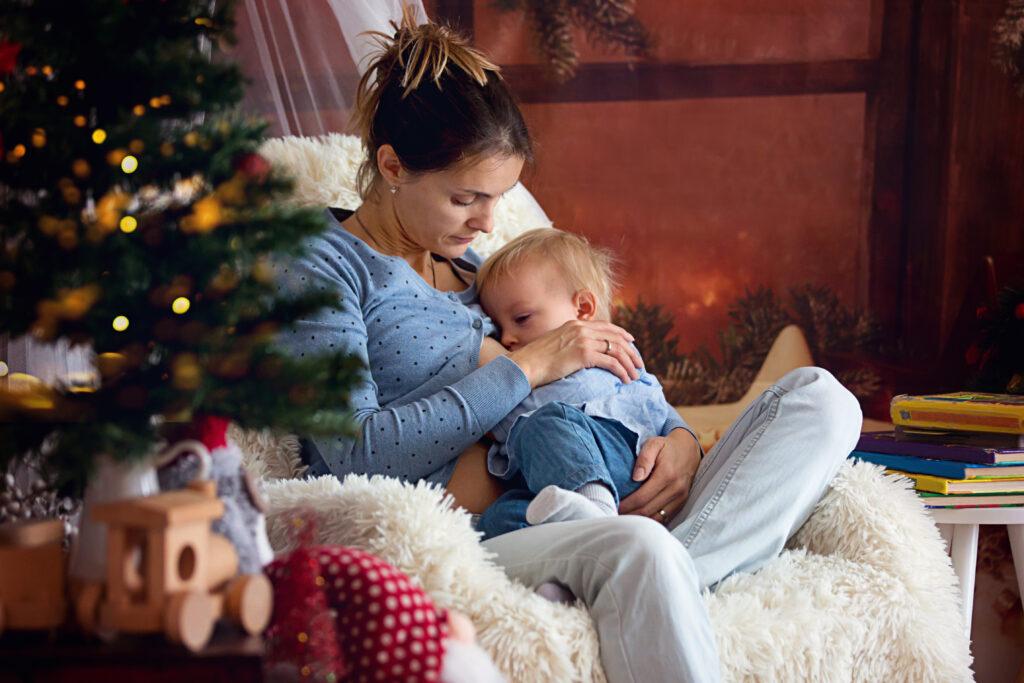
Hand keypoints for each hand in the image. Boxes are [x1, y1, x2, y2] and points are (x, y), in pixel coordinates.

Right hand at [506, 320, 640, 387]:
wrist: (526, 364)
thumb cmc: (537, 359)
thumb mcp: (555, 342)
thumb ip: (570, 341)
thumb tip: (581, 351)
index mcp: (575, 324)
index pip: (607, 327)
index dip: (622, 335)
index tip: (632, 343)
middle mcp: (581, 329)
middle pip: (616, 338)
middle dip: (631, 352)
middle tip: (639, 364)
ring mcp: (583, 340)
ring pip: (617, 350)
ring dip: (629, 364)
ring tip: (635, 376)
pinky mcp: (583, 354)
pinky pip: (611, 362)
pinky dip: (622, 371)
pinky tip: (625, 379)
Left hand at [619, 428, 700, 523]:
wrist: (689, 450)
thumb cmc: (667, 447)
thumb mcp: (654, 444)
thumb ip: (644, 458)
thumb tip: (636, 477)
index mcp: (667, 475)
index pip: (642, 497)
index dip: (626, 505)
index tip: (614, 506)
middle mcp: (675, 489)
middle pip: (648, 510)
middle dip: (630, 515)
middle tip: (615, 514)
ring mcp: (680, 498)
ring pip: (657, 518)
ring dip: (640, 521)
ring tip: (625, 519)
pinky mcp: (682, 503)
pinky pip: (665, 519)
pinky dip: (651, 521)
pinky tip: (639, 519)